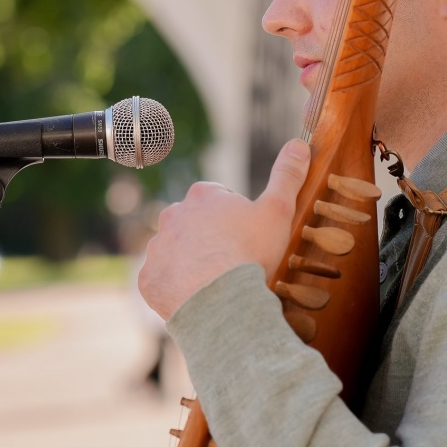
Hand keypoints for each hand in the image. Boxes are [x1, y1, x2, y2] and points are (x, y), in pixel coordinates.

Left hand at [138, 139, 310, 319]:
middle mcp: (172, 215)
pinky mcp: (148, 278)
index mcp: (202, 195)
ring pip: (176, 251)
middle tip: (233, 261)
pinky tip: (196, 297)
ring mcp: (157, 247)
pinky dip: (175, 287)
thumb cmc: (251, 253)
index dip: (239, 219)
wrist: (223, 303)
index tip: (248, 238)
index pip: (220, 199)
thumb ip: (286, 176)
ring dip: (191, 262)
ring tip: (215, 282)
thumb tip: (299, 143)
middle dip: (210, 238)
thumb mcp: (278, 210)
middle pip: (195, 224)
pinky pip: (162, 280)